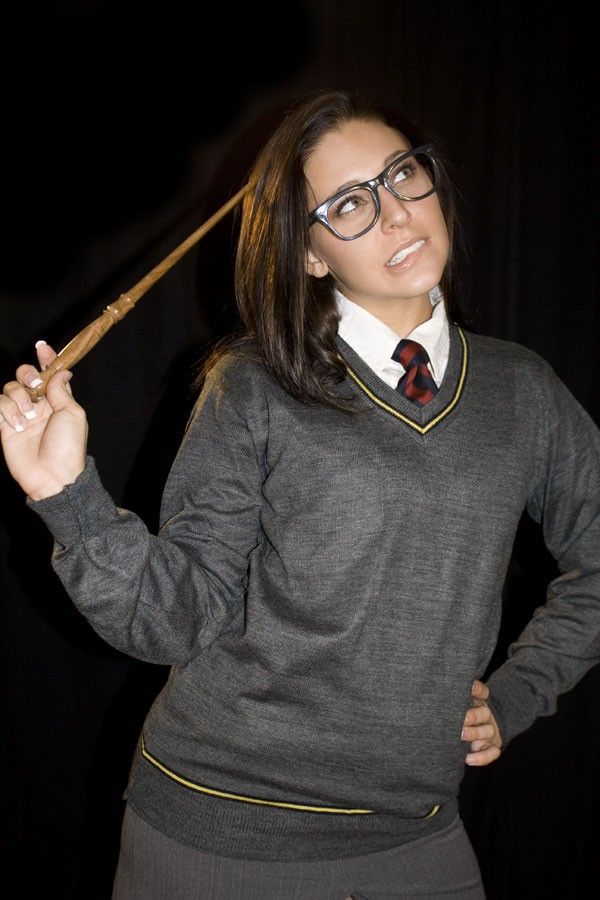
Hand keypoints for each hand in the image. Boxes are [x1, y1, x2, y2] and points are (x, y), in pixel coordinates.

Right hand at [0, 341, 87, 499]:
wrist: (52, 476)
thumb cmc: (68, 447)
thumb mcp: (72, 414)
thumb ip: (62, 391)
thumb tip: (62, 371)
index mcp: (58, 401)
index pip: (50, 374)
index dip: (46, 359)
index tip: (42, 347)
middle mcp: (38, 405)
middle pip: (25, 375)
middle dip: (28, 374)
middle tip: (35, 387)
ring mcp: (21, 415)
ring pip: (10, 388)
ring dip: (18, 398)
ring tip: (28, 418)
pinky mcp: (5, 425)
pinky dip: (6, 409)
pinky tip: (16, 425)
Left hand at [462, 679, 502, 765]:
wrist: (480, 727)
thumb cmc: (462, 714)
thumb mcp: (461, 702)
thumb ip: (457, 694)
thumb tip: (449, 684)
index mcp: (478, 701)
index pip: (481, 691)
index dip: (477, 690)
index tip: (469, 691)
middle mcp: (486, 715)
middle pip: (484, 713)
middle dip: (472, 716)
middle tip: (460, 719)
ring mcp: (490, 732)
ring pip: (488, 732)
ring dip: (475, 735)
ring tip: (461, 736)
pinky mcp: (492, 746)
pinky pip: (493, 752)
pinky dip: (482, 757)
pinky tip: (468, 758)